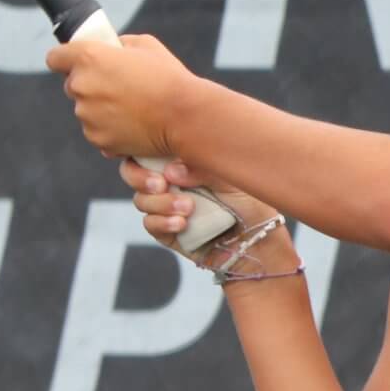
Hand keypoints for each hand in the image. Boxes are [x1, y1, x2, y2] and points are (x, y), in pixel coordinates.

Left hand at [45, 33, 197, 163]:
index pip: (55, 57)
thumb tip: (112, 49)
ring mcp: (87, 115)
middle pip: (72, 86)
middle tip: (118, 89)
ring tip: (134, 110)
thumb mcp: (147, 46)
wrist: (187, 117)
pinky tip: (134, 126)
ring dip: (101, 110)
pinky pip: (97, 132)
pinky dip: (111, 130)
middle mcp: (82, 86)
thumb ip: (120, 45)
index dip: (66, 60)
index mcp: (89, 57)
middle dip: (89, 86)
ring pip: (86, 111)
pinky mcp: (98, 139)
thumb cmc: (170, 79)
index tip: (75, 64)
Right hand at [119, 157, 277, 267]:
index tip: (148, 154)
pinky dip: (163, 222)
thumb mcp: (229, 177)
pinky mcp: (166, 231)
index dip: (139, 151)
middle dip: (140, 177)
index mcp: (181, 162)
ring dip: (160, 203)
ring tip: (188, 208)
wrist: (257, 240)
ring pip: (141, 199)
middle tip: (160, 184)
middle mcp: (169, 183)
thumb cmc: (249, 203)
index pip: (148, 150)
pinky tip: (182, 223)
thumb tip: (171, 170)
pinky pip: (149, 224)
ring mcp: (165, 207)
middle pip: (132, 173)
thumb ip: (201, 167)